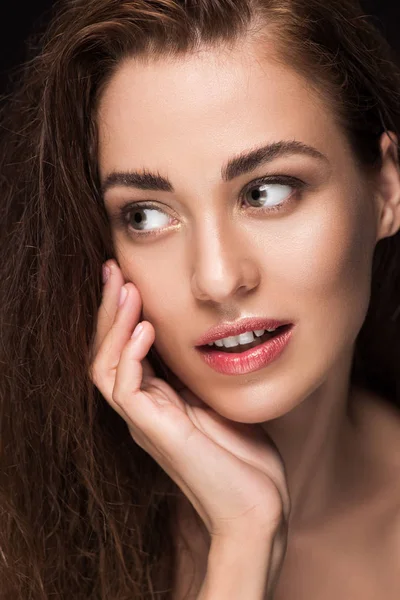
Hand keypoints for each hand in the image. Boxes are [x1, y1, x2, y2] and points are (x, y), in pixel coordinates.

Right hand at [90, 260, 290, 590]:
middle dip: (107, 310)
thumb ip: (201, 375)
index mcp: (158, 402)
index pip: (125, 351)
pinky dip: (130, 354)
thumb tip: (205, 336)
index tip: (129, 277)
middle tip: (112, 269)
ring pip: (104, 367)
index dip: (122, 314)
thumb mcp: (222, 402)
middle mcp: (143, 410)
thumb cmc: (245, 459)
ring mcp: (145, 422)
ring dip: (111, 325)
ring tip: (125, 288)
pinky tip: (145, 326)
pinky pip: (126, 388)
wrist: (257, 510)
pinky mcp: (155, 432)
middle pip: (105, 353)